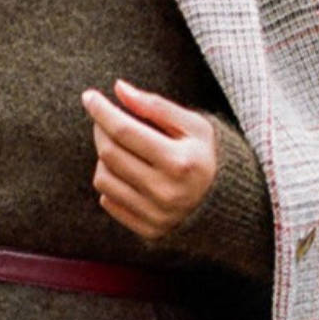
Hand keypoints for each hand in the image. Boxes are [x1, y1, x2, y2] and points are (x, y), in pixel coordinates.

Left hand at [80, 79, 217, 242]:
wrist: (229, 204)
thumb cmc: (206, 156)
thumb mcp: (194, 125)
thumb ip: (156, 106)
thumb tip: (119, 89)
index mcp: (179, 161)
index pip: (124, 131)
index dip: (101, 111)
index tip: (89, 97)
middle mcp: (166, 191)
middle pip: (110, 154)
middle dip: (101, 130)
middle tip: (106, 120)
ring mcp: (155, 214)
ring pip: (103, 179)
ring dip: (104, 158)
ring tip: (122, 149)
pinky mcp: (148, 230)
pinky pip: (108, 202)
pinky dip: (111, 183)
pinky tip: (127, 173)